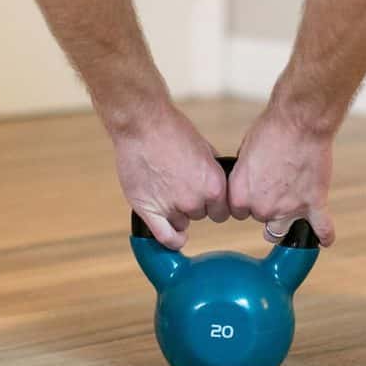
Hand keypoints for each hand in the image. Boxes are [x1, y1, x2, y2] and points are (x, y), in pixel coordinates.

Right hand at [112, 104, 229, 249]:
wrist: (143, 125)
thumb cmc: (172, 131)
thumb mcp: (205, 149)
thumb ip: (213, 173)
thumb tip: (220, 186)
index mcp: (214, 186)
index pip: (222, 212)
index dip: (214, 205)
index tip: (207, 199)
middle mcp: (196, 200)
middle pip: (201, 216)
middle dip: (194, 204)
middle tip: (180, 184)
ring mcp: (171, 207)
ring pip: (181, 223)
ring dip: (177, 213)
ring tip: (166, 190)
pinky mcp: (148, 210)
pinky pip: (164, 237)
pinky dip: (171, 240)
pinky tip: (175, 236)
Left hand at [229, 107, 335, 246]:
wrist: (300, 122)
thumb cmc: (271, 130)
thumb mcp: (246, 151)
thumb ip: (246, 176)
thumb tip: (251, 182)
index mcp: (240, 195)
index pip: (239, 212)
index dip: (247, 199)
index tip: (255, 189)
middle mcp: (262, 207)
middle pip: (261, 218)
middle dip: (267, 205)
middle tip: (276, 184)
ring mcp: (289, 208)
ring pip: (284, 229)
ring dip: (288, 220)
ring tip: (292, 209)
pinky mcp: (314, 203)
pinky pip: (321, 228)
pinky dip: (324, 234)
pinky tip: (324, 239)